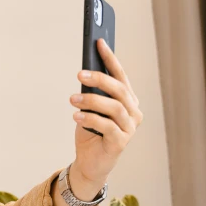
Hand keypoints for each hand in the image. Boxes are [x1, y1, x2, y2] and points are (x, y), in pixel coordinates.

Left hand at [69, 38, 142, 188]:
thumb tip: (84, 73)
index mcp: (128, 100)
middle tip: (79, 73)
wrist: (90, 162)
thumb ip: (92, 93)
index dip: (110, 58)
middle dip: (99, 78)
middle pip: (119, 90)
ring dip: (91, 100)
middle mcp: (133, 112)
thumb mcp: (89, 109)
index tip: (99, 42)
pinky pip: (107, 126)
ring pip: (114, 107)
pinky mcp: (121, 142)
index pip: (121, 75)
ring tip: (72, 99)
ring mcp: (129, 128)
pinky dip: (91, 118)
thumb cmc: (90, 132)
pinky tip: (76, 115)